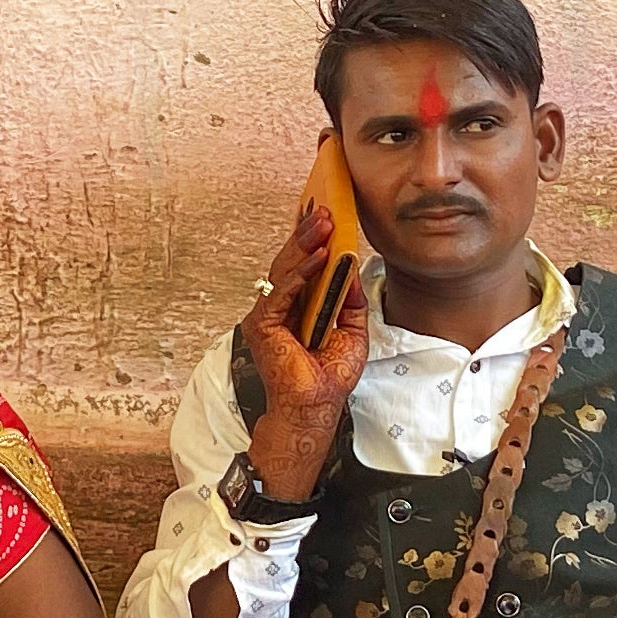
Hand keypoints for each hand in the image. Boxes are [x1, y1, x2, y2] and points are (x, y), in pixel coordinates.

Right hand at [233, 205, 373, 499]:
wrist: (314, 407)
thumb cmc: (327, 377)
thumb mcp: (352, 332)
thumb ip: (350, 301)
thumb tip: (352, 270)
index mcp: (297, 307)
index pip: (302, 266)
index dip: (311, 240)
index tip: (324, 212)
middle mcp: (280, 307)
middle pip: (291, 261)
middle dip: (309, 234)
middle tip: (325, 210)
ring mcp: (269, 314)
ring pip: (285, 270)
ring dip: (305, 244)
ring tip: (323, 222)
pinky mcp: (264, 324)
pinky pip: (284, 290)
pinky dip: (302, 271)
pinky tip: (318, 256)